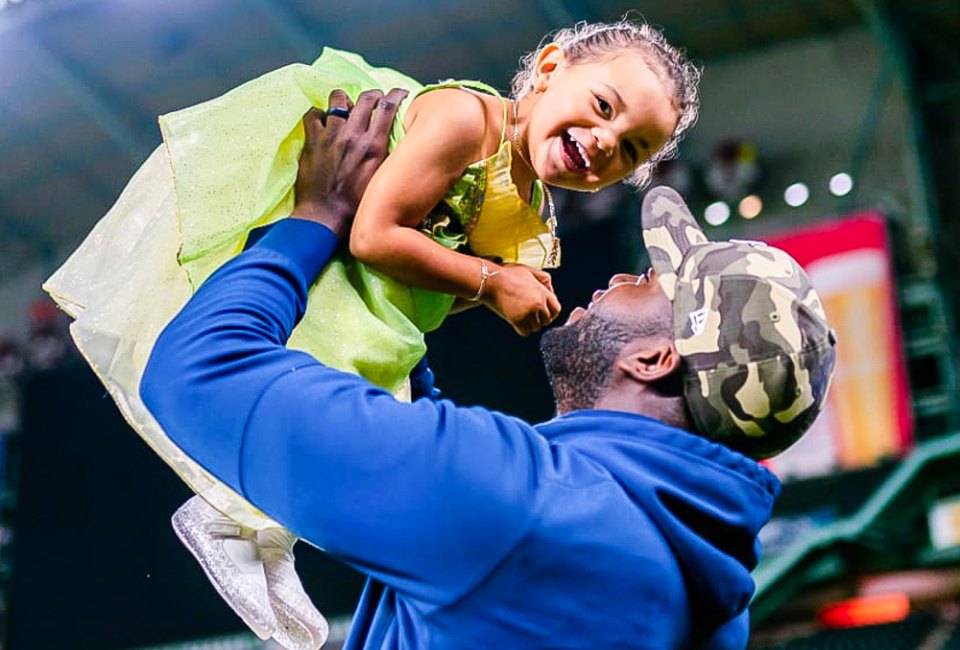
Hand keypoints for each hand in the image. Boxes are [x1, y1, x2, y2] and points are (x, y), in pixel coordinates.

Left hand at [290, 87, 408, 238]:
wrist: (326, 217)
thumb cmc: (356, 205)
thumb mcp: (381, 180)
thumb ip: (386, 157)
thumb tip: (393, 142)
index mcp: (374, 146)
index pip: (388, 107)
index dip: (396, 94)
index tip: (399, 93)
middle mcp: (353, 136)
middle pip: (366, 98)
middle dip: (373, 94)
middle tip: (374, 99)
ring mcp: (331, 136)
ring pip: (337, 100)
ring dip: (344, 100)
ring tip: (345, 107)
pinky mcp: (312, 142)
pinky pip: (312, 114)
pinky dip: (318, 113)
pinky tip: (322, 119)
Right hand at [481, 264, 560, 335]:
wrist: (491, 281)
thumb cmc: (508, 274)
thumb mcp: (530, 271)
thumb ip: (544, 279)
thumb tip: (550, 290)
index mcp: (542, 293)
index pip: (556, 309)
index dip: (551, 311)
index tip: (544, 311)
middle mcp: (538, 304)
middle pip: (547, 320)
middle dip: (541, 318)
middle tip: (532, 315)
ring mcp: (528, 313)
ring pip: (536, 327)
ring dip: (531, 324)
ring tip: (523, 317)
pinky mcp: (517, 320)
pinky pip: (525, 332)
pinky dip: (522, 329)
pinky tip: (518, 322)